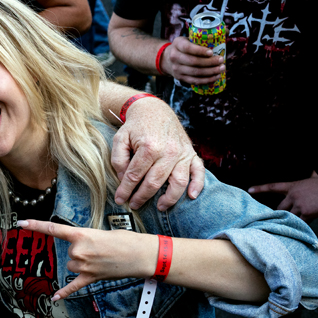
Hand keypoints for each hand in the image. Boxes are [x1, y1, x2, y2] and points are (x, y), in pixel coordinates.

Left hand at [16, 220, 154, 299]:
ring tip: (102, 260)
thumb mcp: (100, 233)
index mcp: (80, 234)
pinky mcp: (91, 278)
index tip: (20, 223)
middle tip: (100, 249)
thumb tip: (79, 250)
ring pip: (72, 266)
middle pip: (69, 253)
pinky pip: (73, 286)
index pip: (53, 229)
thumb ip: (84, 239)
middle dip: (81, 251)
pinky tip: (55, 297)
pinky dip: (65, 291)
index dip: (35, 225)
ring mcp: (84, 266)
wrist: (141, 254)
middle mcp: (79, 250)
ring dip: (83, 264)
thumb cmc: (124, 240)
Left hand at [111, 95, 203, 210]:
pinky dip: (197, 185)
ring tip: (160, 207)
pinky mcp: (191, 153)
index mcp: (149, 147)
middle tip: (134, 205)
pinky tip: (191, 196)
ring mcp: (182, 153)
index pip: (135, 175)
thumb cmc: (135, 127)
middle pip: (155, 182)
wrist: (154, 110)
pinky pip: (198, 171)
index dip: (126, 190)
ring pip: (178, 181)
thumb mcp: (120, 139)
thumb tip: (124, 179)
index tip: (120, 199)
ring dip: (170, 198)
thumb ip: (118, 160)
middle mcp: (168, 151)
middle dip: (142, 197)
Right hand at [160, 36, 223, 84]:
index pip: (188, 48)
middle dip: (209, 62)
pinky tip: (215, 77)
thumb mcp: (189, 38)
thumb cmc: (184, 46)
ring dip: (210, 72)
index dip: (200, 51)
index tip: (211, 52)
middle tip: (221, 60)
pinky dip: (206, 80)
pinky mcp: (180, 77)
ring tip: (221, 69)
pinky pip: (194, 81)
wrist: (167, 58)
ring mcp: (176, 68)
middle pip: (193, 62)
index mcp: (178, 44)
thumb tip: (227, 31)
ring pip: (195, 72)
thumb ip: (206, 34)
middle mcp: (174, 56)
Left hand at [248, 172, 317, 221]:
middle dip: (280, 213)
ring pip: (288, 216)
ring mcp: (299, 205)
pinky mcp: (307, 213)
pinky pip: (299, 222)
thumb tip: (312, 172)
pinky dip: (300, 226)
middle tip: (277, 218)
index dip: (260, 189)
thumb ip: (310, 176)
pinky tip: (300, 228)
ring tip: (288, 225)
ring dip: (290, 221)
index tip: (249, 190)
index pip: (273, 187)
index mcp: (293, 186)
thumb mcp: (314, 178)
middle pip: (279, 208)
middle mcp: (293, 196)